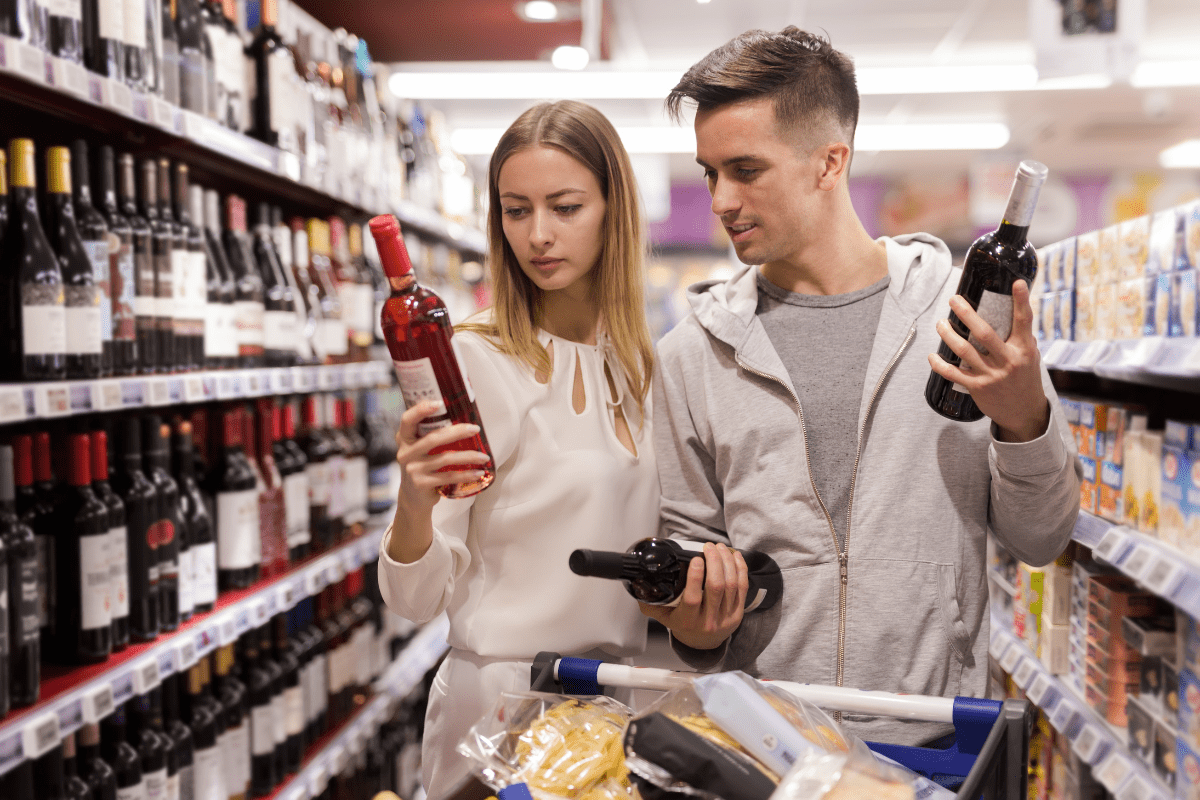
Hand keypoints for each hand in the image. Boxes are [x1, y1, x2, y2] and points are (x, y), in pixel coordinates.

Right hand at [394, 400, 490, 514]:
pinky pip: (448, 477)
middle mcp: (405, 452)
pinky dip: (466, 474)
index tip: (439, 403)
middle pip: (433, 438)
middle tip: (475, 429)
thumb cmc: (422, 467)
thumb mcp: (419, 449)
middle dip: (457, 432)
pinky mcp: (421, 484)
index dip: (421, 410)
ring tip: (484, 457)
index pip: (407, 420)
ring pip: (445, 458)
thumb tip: (461, 417)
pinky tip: (478, 472)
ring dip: (468, 456)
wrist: (413, 498)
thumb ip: (430, 434)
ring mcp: (412, 469)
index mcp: (404, 438)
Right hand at [639, 543, 747, 651]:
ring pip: (731, 585)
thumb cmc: (682, 624)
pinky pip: (743, 588)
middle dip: (714, 562)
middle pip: (716, 587)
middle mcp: (708, 621)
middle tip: (709, 547)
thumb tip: (638, 584)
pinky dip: (740, 569)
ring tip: (720, 547)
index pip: (693, 598)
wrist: (703, 644)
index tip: (695, 558)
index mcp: (687, 621)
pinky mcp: (738, 613)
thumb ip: (652, 602)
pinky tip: (735, 556)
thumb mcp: (663, 616)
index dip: (695, 577)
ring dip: (727, 562)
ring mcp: (726, 617)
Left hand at [928, 279, 1049, 441]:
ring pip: (964, 350)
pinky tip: (932, 355)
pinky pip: (953, 373)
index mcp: (1024, 349)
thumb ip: (1021, 337)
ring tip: (940, 324)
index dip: (1022, 301)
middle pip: (984, 333)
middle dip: (966, 314)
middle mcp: (1008, 361)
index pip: (1024, 321)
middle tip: (953, 300)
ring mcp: (991, 375)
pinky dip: (939, 364)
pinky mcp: (978, 388)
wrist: (1024, 412)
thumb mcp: (1030, 356)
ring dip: (948, 335)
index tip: (1017, 283)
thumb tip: (1012, 311)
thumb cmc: (1025, 378)